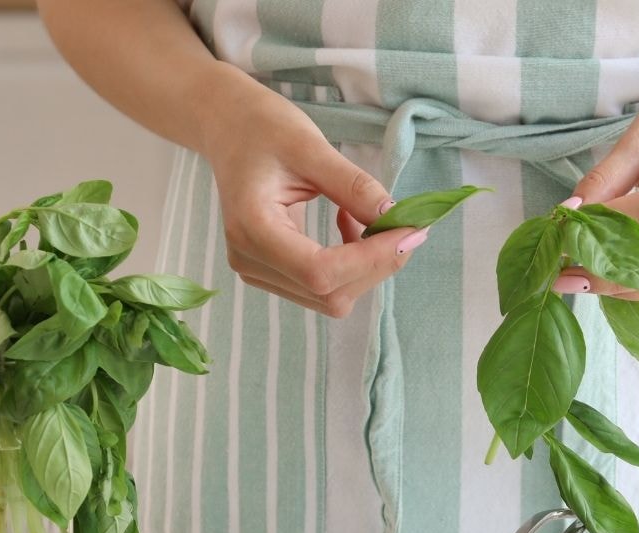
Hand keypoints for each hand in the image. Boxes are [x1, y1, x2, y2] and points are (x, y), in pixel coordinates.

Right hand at [200, 82, 428, 317]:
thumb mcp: (309, 145)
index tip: (409, 231)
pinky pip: (322, 286)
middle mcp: (250, 261)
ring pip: (330, 297)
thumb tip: (394, 217)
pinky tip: (350, 224)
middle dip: (377, 266)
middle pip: (328, 293)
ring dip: (366, 267)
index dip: (371, 260)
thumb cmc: (262, 129)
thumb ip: (352, 185)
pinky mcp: (273, 272)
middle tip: (408, 226)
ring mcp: (259, 271)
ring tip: (371, 219)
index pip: (319, 272)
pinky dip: (351, 264)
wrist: (229, 131)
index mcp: (251, 229)